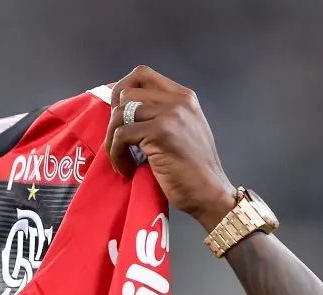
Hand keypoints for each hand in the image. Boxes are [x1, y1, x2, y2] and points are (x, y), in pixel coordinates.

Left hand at [105, 66, 236, 231]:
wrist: (209, 193)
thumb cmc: (193, 170)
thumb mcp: (182, 131)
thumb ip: (161, 115)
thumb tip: (123, 110)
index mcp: (184, 96)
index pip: (142, 74)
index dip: (122, 90)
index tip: (118, 116)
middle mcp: (178, 100)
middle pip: (126, 93)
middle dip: (114, 119)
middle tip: (118, 143)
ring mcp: (171, 114)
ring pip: (120, 114)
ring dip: (113, 141)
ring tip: (123, 161)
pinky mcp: (161, 133)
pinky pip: (121, 136)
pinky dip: (117, 155)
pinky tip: (127, 169)